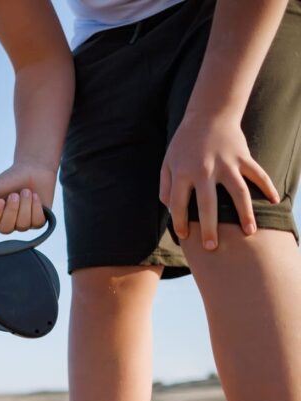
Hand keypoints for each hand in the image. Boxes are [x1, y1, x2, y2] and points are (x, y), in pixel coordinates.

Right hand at [0, 161, 56, 233]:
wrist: (33, 169)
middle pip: (6, 229)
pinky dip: (36, 206)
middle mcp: (7, 223)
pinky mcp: (38, 222)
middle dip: (12, 210)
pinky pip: (36, 221)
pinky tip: (35, 196)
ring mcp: (23, 224)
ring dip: (25, 205)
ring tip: (27, 191)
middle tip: (15, 194)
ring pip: (22, 225)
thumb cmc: (10, 178)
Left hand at [160, 112, 279, 249]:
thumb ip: (165, 187)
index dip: (180, 221)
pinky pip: (258, 174)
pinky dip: (267, 187)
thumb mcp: (167, 163)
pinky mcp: (243, 157)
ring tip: (249, 232)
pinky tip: (274, 202)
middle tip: (212, 247)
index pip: (178, 204)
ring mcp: (226, 163)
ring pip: (238, 192)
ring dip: (244, 213)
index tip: (185, 236)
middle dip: (209, 227)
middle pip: (207, 204)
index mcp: (183, 172)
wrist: (208, 114)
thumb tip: (170, 210)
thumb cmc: (184, 144)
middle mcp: (204, 170)